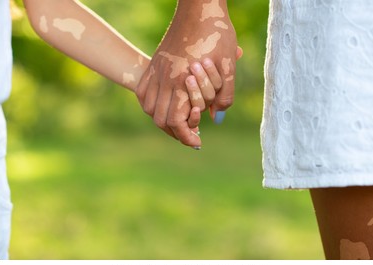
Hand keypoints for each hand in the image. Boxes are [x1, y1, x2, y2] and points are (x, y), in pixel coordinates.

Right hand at [136, 0, 237, 147]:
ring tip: (179, 121)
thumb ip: (224, 95)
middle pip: (161, 120)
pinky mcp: (154, 63)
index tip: (198, 142)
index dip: (187, 136)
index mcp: (182, 80)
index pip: (177, 122)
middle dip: (176, 132)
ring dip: (163, 120)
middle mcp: (164, 78)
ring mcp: (156, 70)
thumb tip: (216, 117)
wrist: (199, 7)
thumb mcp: (228, 66)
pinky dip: (152, 105)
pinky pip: (144, 92)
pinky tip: (164, 104)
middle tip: (191, 133)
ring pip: (149, 108)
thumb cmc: (216, 33)